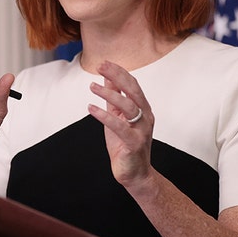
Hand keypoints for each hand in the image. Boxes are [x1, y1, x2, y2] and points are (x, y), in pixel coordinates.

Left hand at [87, 61, 153, 186]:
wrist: (134, 173)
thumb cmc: (125, 144)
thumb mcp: (117, 117)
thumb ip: (114, 99)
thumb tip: (107, 78)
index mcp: (143, 109)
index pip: (133, 85)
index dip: (119, 72)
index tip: (104, 63)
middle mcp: (146, 117)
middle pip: (134, 91)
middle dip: (117, 76)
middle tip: (100, 67)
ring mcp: (142, 130)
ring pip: (128, 106)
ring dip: (109, 94)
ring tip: (92, 87)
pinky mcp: (134, 143)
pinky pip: (120, 126)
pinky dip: (105, 116)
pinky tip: (91, 108)